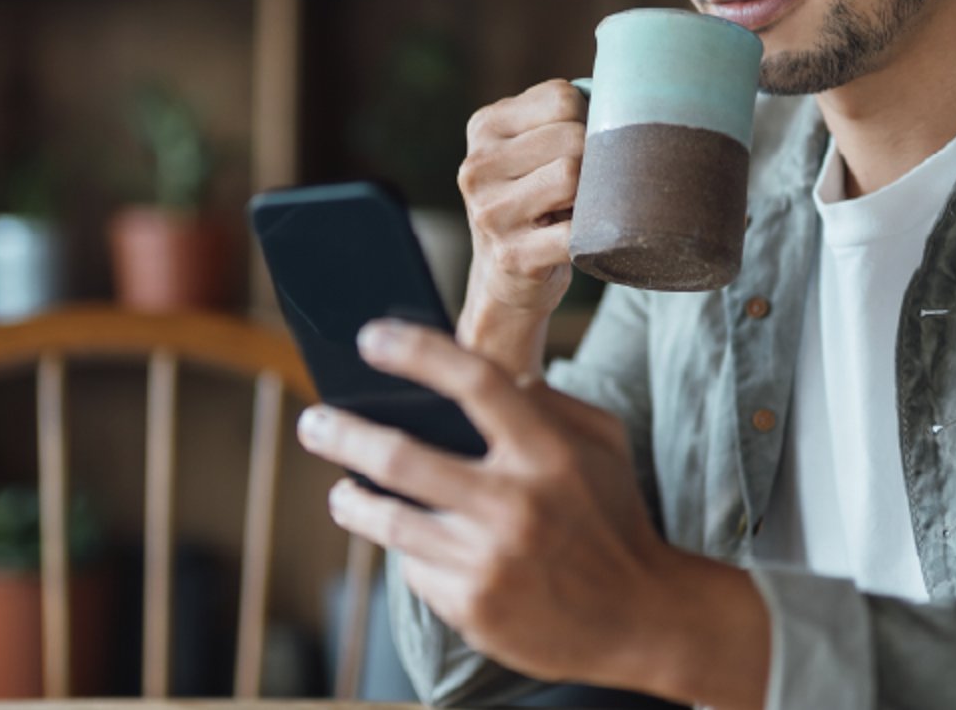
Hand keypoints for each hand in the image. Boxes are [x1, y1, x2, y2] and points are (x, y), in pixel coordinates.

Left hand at [296, 319, 699, 692]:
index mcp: (549, 453)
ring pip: (391, 521)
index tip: (371, 337)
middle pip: (403, 456)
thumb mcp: (605, 444)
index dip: (417, 352)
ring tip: (342, 489)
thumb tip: (492, 376)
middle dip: (344, 433)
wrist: (641, 617)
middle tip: (315, 420)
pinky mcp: (474, 608)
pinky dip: (408, 551)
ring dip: (353, 499)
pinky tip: (410, 542)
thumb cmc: (616, 518)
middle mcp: (516, 504)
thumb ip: (551, 402)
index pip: (474, 381)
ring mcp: (490, 561)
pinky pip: (416, 568)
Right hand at [457, 79, 586, 373]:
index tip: (582, 148)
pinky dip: (594, 233)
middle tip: (587, 185)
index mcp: (484, 128)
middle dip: (594, 158)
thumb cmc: (535, 201)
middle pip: (571, 136)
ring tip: (580, 208)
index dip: (589, 119)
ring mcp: (489, 213)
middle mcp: (477, 167)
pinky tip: (586, 236)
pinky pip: (575, 231)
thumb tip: (623, 86)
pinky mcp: (512, 255)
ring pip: (572, 175)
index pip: (561, 97)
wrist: (506, 278)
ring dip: (592, 195)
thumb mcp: (531, 149)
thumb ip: (561, 115)